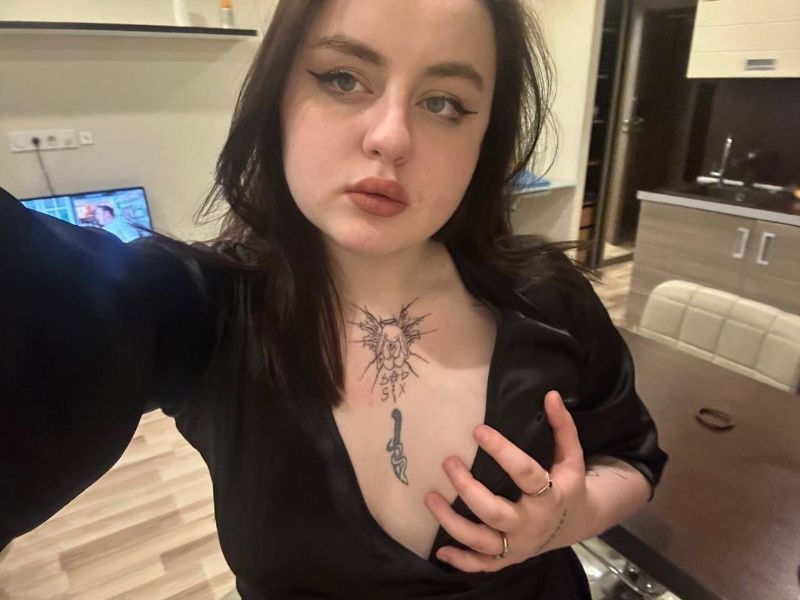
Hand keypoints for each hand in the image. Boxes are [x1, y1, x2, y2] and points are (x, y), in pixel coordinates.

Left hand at [423, 390, 588, 571]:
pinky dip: (461, 561)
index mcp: (550, 496)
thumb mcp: (572, 456)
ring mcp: (518, 545)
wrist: (577, 523)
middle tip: (448, 462)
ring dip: (452, 522)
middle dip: (467, 488)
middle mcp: (531, 524)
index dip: (501, 451)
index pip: (524, 473)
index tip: (478, 430)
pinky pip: (482, 565)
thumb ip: (562, 426)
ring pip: (481, 540)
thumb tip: (550, 394)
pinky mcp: (508, 558)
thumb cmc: (568, 483)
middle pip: (495, 511)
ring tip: (429, 497)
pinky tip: (439, 549)